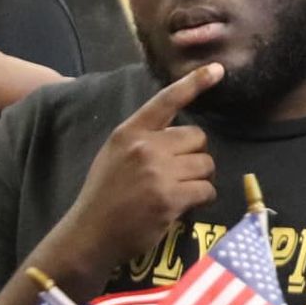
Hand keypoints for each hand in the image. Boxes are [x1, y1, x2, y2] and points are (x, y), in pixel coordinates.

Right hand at [39, 65, 222, 279]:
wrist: (89, 235)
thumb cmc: (105, 196)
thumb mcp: (115, 156)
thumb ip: (144, 140)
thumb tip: (183, 135)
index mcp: (129, 132)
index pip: (165, 101)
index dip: (193, 84)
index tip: (216, 69)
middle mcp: (144, 147)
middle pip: (198, 137)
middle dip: (194, 156)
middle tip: (176, 174)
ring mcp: (157, 172)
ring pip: (206, 164)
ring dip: (199, 179)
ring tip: (175, 191)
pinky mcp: (170, 197)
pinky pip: (207, 189)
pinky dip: (201, 198)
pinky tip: (181, 206)